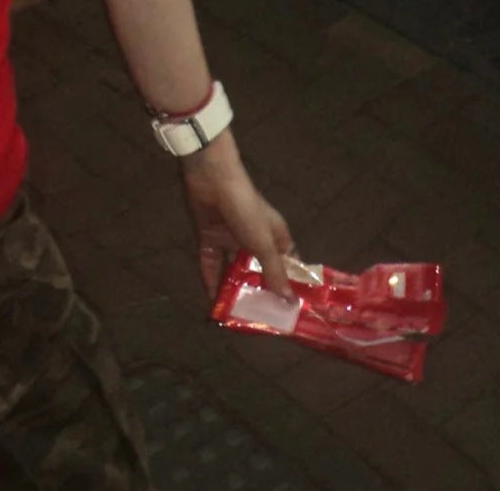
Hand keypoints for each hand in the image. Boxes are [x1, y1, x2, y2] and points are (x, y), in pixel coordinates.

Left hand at [179, 131, 295, 300]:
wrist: (211, 179)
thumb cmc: (246, 210)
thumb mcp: (264, 243)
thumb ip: (274, 272)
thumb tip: (290, 302)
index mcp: (276, 236)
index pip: (287, 265)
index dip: (288, 285)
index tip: (290, 311)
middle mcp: (254, 238)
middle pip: (258, 270)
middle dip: (258, 291)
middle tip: (260, 320)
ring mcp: (231, 237)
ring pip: (234, 268)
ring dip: (233, 287)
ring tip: (235, 316)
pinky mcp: (209, 236)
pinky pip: (212, 262)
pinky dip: (211, 278)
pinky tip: (211, 299)